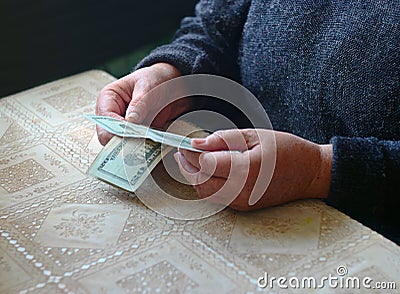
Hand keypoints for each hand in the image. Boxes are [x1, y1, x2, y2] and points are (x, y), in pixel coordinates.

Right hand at [96, 63, 186, 144]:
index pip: (105, 120)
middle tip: (139, 146)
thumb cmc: (156, 79)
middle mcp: (112, 114)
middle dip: (122, 142)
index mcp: (108, 99)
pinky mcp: (136, 135)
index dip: (116, 129)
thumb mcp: (147, 87)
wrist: (173, 84)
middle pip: (108, 136)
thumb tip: (129, 123)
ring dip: (133, 147)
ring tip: (146, 148)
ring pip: (121, 144)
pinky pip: (135, 146)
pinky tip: (151, 149)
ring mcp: (124, 126)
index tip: (132, 134)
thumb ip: (138, 104)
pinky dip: (142, 149)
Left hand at [174, 129, 331, 210]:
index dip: (190, 153)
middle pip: (200, 183)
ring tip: (192, 160)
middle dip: (186, 167)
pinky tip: (207, 171)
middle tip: (181, 153)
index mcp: (246, 170)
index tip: (183, 143)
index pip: (205, 164)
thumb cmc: (287, 150)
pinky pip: (216, 197)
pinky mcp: (242, 206)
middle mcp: (241, 191)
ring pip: (205, 193)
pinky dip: (206, 184)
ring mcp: (242, 202)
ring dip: (194, 177)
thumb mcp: (255, 136)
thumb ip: (223, 139)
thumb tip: (197, 143)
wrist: (310, 174)